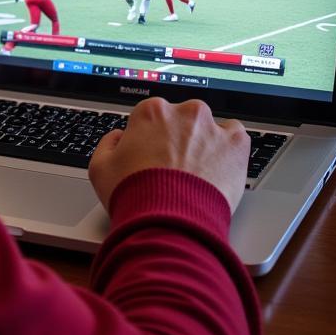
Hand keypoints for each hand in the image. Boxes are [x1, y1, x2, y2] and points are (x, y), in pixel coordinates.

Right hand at [88, 98, 248, 214]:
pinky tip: (219, 165)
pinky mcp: (236, 143)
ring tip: (198, 170)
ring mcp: (211, 126)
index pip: (152, 116)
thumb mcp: (99, 168)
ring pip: (210, 126)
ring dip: (205, 141)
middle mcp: (182, 112)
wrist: (169, 222)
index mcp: (150, 112)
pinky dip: (229, 148)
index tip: (152, 154)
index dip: (150, 138)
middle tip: (175, 166)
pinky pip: (236, 135)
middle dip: (179, 138)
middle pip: (182, 118)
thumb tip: (117, 138)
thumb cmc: (135, 195)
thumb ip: (108, 145)